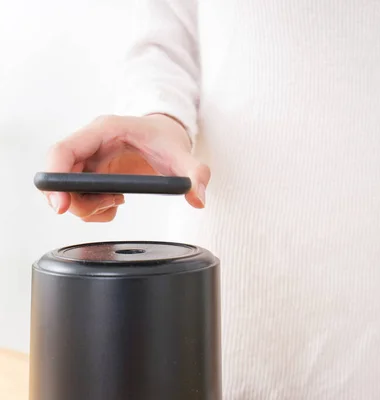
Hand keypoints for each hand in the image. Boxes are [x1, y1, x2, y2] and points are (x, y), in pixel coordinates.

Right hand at [43, 114, 209, 221]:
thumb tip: (198, 198)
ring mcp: (88, 159)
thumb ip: (194, 174)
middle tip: (109, 207)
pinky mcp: (91, 173)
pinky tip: (115, 204)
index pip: (63, 151)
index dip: (54, 178)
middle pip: (60, 176)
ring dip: (89, 207)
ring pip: (68, 191)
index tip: (61, 206)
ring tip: (117, 203)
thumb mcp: (183, 155)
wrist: (167, 135)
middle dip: (77, 201)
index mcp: (105, 130)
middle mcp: (90, 143)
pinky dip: (93, 209)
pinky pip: (79, 196)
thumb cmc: (168, 138)